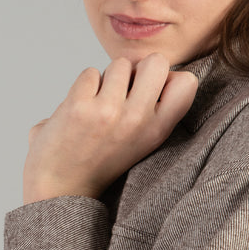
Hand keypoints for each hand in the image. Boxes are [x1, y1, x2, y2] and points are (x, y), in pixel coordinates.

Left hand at [22, 53, 197, 204]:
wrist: (61, 187)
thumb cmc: (100, 161)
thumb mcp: (142, 142)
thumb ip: (156, 109)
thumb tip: (160, 68)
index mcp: (158, 131)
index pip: (187, 83)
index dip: (167, 77)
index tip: (150, 92)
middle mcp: (138, 120)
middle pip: (156, 61)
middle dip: (139, 69)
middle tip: (123, 91)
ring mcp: (109, 112)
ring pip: (119, 64)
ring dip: (107, 79)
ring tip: (98, 105)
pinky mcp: (80, 106)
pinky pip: (90, 73)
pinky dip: (84, 86)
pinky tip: (80, 109)